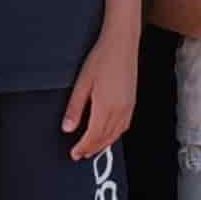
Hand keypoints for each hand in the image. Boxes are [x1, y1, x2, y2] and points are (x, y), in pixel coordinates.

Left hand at [61, 35, 135, 160]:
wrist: (122, 44)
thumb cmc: (102, 59)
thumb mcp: (82, 83)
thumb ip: (75, 108)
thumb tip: (68, 128)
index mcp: (106, 106)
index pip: (93, 136)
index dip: (83, 147)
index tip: (74, 154)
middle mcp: (120, 110)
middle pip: (105, 138)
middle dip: (92, 149)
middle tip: (80, 155)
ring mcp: (128, 106)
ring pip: (116, 134)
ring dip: (104, 144)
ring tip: (93, 149)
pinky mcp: (132, 102)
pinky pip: (124, 126)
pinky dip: (115, 135)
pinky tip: (109, 134)